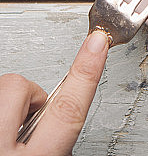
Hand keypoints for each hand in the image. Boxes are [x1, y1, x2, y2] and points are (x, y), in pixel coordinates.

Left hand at [0, 29, 108, 154]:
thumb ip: (61, 144)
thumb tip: (66, 134)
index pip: (68, 110)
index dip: (86, 72)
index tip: (98, 42)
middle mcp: (1, 147)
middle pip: (21, 88)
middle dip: (31, 93)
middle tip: (32, 118)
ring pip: (1, 91)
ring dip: (8, 109)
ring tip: (11, 137)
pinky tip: (0, 139)